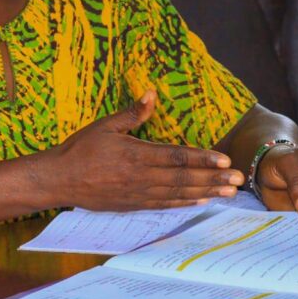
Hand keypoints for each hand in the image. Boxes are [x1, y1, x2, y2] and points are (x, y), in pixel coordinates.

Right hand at [43, 89, 244, 210]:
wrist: (59, 179)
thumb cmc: (81, 149)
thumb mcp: (105, 125)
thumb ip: (132, 113)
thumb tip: (152, 93)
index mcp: (135, 154)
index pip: (176, 156)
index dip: (202, 158)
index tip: (225, 160)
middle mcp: (140, 176)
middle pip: (183, 178)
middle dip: (213, 179)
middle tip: (239, 180)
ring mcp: (137, 193)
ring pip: (178, 194)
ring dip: (205, 192)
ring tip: (228, 193)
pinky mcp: (132, 205)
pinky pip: (164, 205)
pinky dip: (184, 203)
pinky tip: (201, 201)